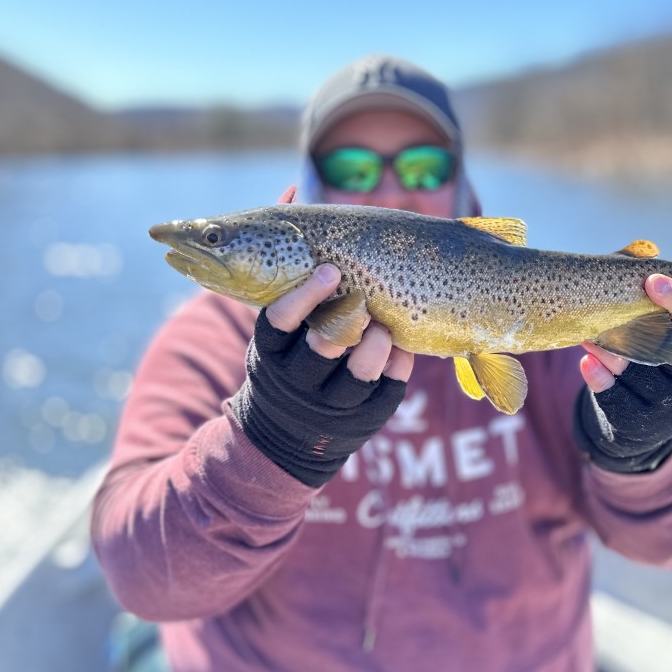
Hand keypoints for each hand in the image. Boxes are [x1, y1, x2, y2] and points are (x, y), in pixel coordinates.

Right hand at [231, 265, 413, 485]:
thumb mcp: (276, 343)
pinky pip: (390, 386)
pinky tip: (399, 344)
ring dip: (378, 339)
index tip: (330, 271)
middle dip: (349, 316)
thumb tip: (313, 233)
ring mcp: (333, 406)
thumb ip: (295, 304)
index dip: (306, 295)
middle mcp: (298, 383)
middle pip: (325, 345)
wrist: (286, 439)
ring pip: (362, 370)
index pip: (282, 320)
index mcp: (271, 356)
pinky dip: (399, 360)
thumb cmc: (287, 369)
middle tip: (363, 301)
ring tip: (382, 324)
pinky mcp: (365, 420)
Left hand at [574, 274, 671, 472]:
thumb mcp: (668, 338)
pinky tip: (588, 361)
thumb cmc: (655, 361)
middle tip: (608, 300)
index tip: (653, 281)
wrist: (644, 426)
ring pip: (637, 370)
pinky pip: (616, 396)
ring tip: (587, 332)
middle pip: (668, 345)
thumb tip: (635, 258)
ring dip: (610, 348)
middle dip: (636, 323)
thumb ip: (657, 306)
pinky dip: (599, 378)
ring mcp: (670, 404)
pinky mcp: (641, 421)